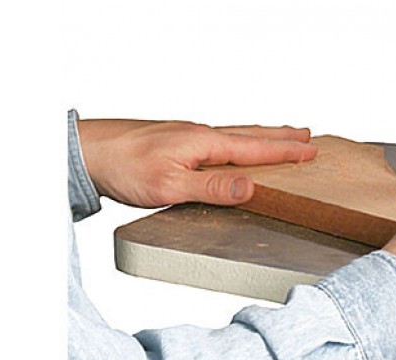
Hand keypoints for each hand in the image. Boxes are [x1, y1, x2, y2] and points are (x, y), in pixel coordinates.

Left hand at [76, 119, 316, 208]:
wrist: (84, 152)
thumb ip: (213, 188)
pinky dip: (237, 143)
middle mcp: (198, 134)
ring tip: (278, 138)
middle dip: (280, 136)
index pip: (254, 149)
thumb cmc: (123, 166)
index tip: (311, 152)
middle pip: (249, 134)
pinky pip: (217, 142)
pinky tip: (231, 149)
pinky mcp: (174, 143)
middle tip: (307, 136)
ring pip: (234, 136)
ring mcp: (186, 137)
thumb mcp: (172, 185)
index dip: (285, 152)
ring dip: (260, 137)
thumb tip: (251, 187)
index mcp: (203, 143)